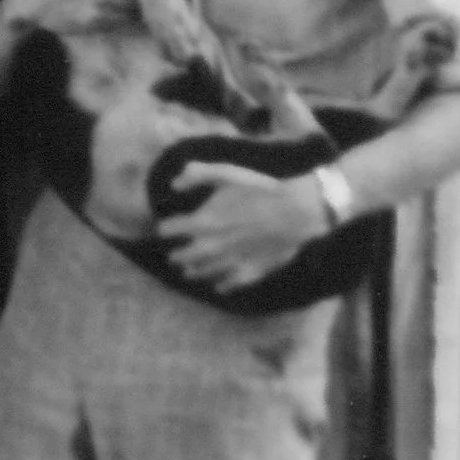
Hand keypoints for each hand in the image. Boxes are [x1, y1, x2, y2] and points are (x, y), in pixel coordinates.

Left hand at [155, 162, 335, 292]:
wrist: (293, 212)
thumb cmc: (259, 190)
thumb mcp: (226, 174)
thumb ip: (197, 175)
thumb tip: (174, 183)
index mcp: (202, 223)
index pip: (169, 230)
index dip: (166, 228)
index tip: (166, 229)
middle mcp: (210, 247)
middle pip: (182, 257)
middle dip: (176, 255)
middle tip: (173, 256)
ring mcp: (228, 262)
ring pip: (202, 273)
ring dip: (193, 271)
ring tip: (188, 272)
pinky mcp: (248, 273)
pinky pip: (228, 284)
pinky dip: (221, 285)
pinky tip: (219, 286)